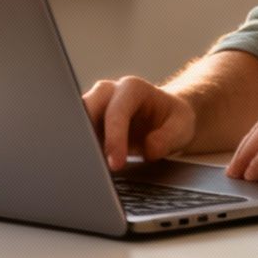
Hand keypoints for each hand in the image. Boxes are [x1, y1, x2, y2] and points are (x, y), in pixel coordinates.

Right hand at [82, 76, 196, 171]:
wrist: (166, 117)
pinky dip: (80, 150)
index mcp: (132, 88)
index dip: (114, 138)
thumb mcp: (182, 126)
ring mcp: (95, 105)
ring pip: (75, 121)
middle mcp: (109, 92)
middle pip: (86, 109)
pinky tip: (86, 166)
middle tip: (92, 167)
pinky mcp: (88, 121)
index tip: (116, 164)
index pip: (116, 112)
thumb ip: (168, 137)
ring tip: (87, 169)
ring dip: (79, 144)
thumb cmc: (173, 119)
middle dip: (86, 137)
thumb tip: (149, 149)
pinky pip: (78, 134)